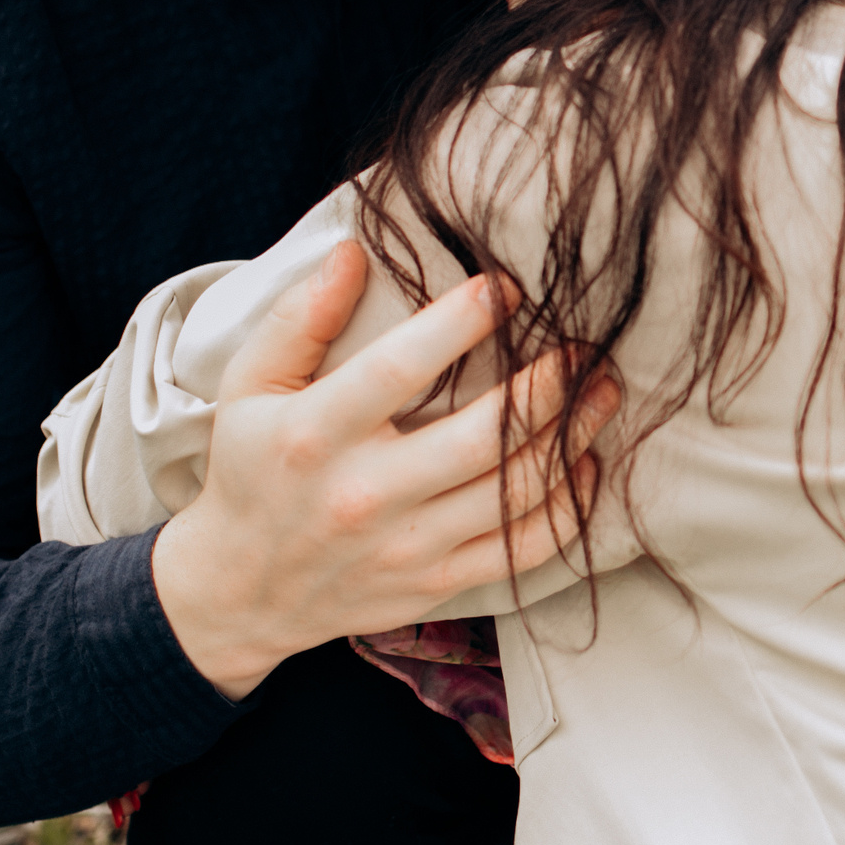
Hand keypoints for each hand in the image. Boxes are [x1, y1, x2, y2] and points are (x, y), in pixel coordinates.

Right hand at [149, 242, 618, 699]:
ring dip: (574, 437)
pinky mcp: (436, 583)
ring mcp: (406, 546)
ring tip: (604, 390)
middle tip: (584, 346)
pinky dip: (570, 506)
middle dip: (548, 385)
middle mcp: (365, 495)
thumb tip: (355, 252)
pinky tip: (585, 463)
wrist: (240, 592)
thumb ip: (298, 317)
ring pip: (516, 493)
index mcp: (316, 435)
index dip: (463, 321)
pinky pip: (524, 549)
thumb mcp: (248, 387)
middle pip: (482, 438)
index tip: (508, 286)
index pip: (400, 369)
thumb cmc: (252, 470)